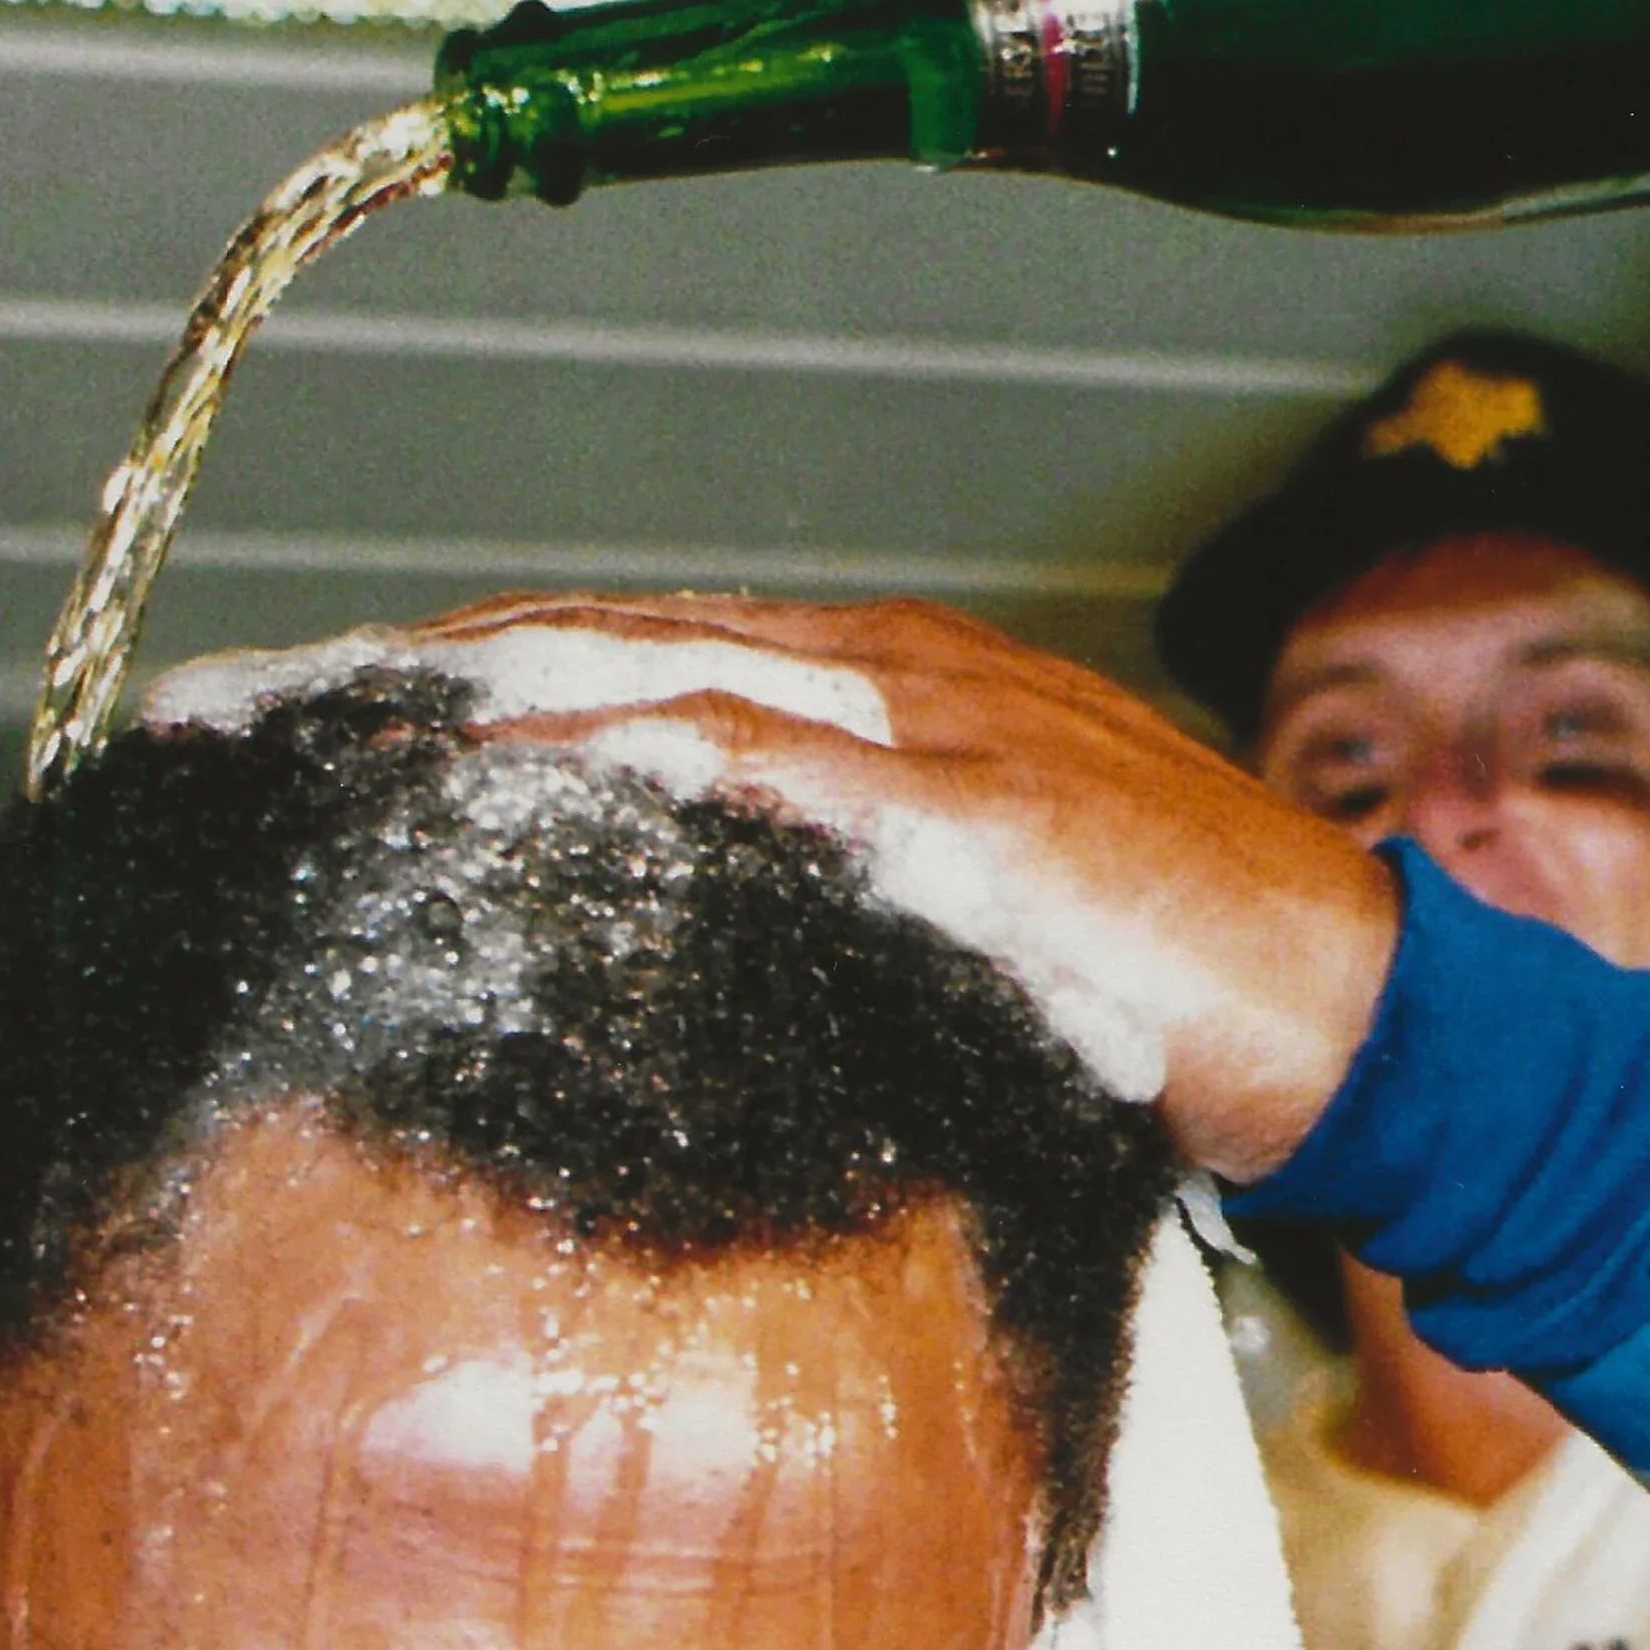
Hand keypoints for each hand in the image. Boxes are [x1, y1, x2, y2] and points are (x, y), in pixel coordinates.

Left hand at [386, 593, 1399, 1180]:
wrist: (1360, 1016)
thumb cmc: (1180, 988)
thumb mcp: (976, 915)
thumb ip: (848, 898)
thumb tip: (709, 945)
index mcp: (903, 685)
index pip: (658, 645)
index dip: (500, 664)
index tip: (361, 703)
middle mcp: (907, 675)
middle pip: (631, 633)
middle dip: (453, 659)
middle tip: (290, 696)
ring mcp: (943, 733)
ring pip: (673, 669)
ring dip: (503, 692)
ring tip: (356, 725)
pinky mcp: (974, 817)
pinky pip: (769, 760)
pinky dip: (634, 752)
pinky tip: (518, 773)